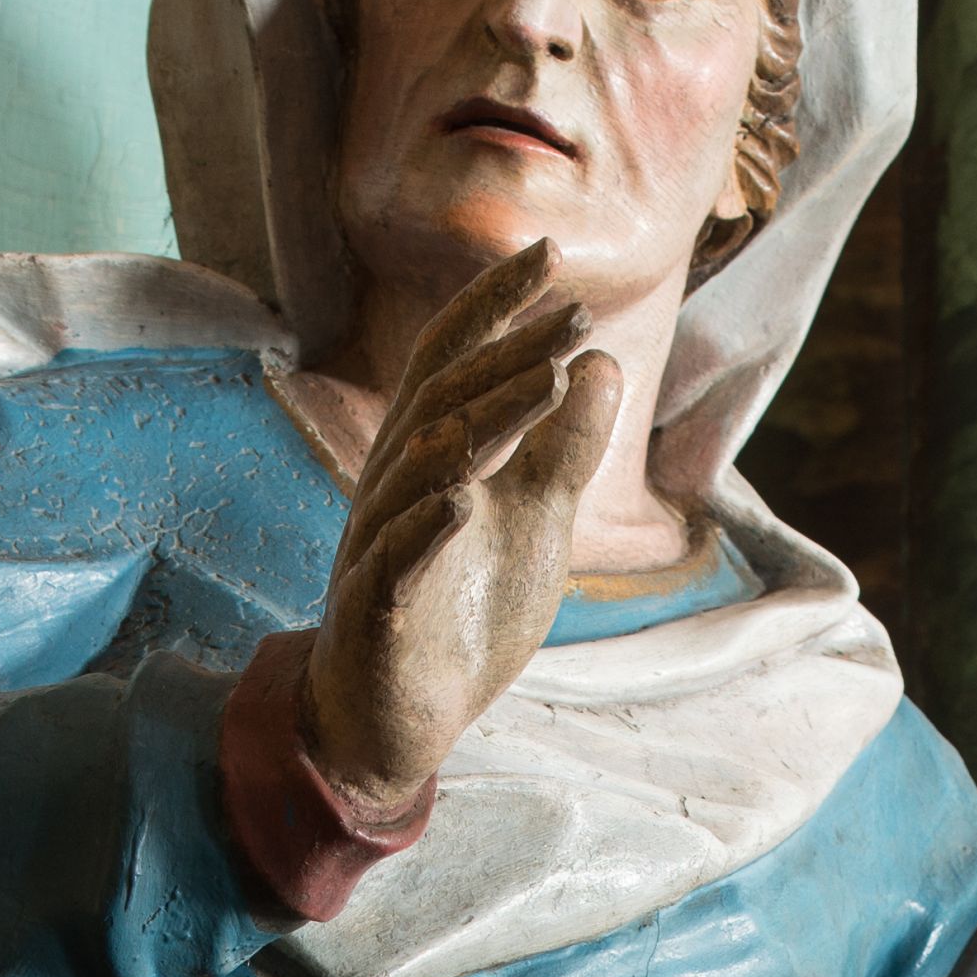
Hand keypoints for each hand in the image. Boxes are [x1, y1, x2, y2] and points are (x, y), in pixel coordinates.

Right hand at [302, 244, 619, 820]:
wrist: (401, 719)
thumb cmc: (461, 612)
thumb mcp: (534, 524)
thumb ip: (563, 450)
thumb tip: (601, 362)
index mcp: (430, 455)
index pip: (455, 360)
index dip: (495, 306)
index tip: (550, 256)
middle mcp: (395, 485)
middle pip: (445, 400)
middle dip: (510, 355)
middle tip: (574, 317)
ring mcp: (378, 545)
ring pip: (419, 469)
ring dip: (482, 423)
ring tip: (542, 383)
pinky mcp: (374, 610)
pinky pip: (392, 561)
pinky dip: (424, 528)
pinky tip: (461, 500)